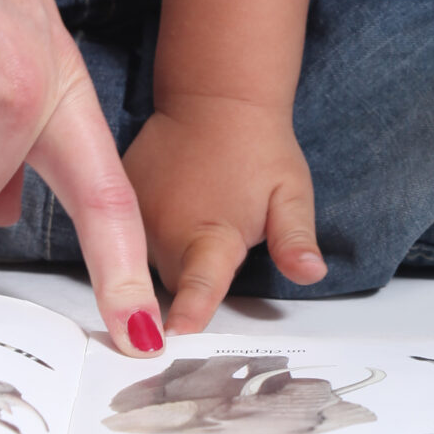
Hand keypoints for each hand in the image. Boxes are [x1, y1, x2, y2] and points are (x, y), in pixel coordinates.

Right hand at [124, 96, 325, 334]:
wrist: (216, 97)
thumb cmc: (259, 147)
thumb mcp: (291, 194)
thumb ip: (295, 241)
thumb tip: (311, 273)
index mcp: (210, 234)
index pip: (200, 285)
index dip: (189, 312)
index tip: (173, 335)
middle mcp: (165, 229)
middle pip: (171, 287)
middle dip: (192, 280)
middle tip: (220, 240)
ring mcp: (136, 211)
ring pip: (147, 263)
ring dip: (169, 256)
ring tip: (196, 217)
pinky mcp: (121, 196)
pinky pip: (130, 235)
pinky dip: (146, 233)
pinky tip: (173, 206)